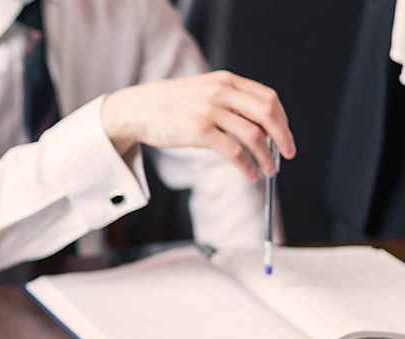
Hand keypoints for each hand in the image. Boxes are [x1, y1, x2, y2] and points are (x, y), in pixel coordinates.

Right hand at [101, 70, 296, 181]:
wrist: (135, 109)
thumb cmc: (168, 104)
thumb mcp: (202, 90)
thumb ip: (228, 100)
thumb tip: (257, 128)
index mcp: (225, 80)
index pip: (268, 98)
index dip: (283, 120)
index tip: (285, 137)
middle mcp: (221, 92)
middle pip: (267, 114)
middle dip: (283, 137)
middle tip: (286, 155)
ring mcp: (210, 111)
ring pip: (254, 136)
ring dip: (266, 157)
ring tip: (268, 170)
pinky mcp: (199, 131)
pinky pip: (234, 152)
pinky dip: (247, 166)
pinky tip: (249, 174)